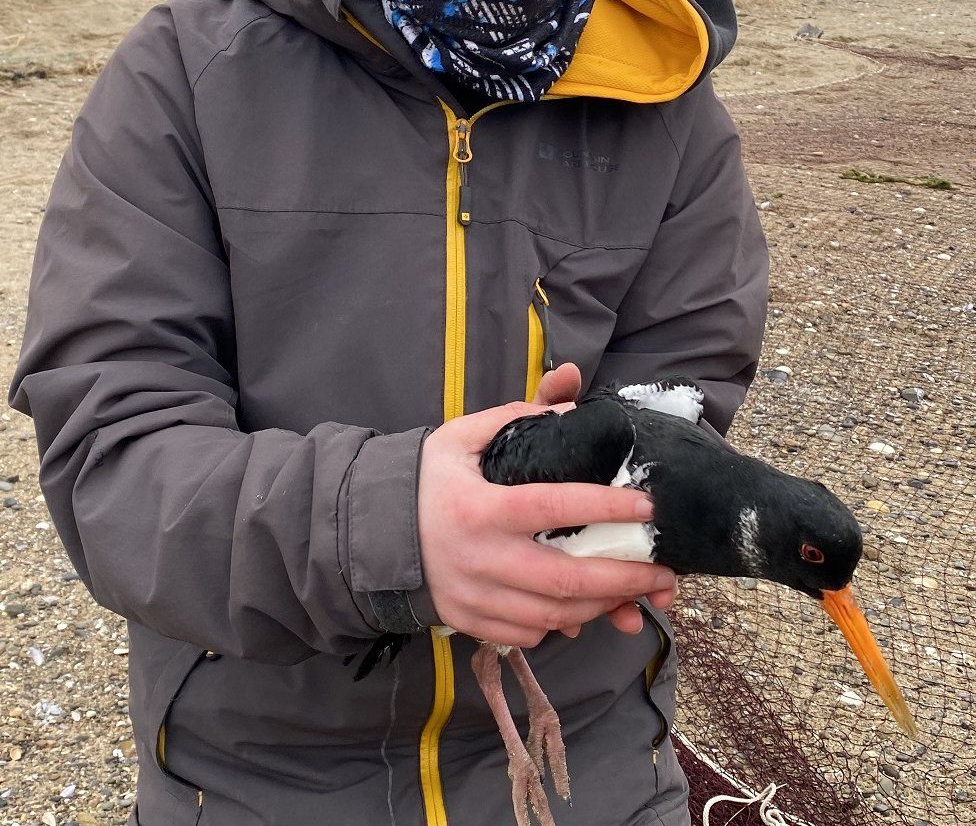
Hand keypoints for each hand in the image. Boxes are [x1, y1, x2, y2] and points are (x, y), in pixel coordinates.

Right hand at [417, 369, 676, 648]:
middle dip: (624, 577)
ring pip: (554, 615)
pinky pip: (529, 634)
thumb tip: (570, 404)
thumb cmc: (425, 478)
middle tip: (664, 572)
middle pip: (565, 579)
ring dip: (602, 606)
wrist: (371, 531)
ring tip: (637, 592)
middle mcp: (480, 559)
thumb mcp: (460, 437)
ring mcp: (474, 598)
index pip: (554, 507)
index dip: (605, 506)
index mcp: (480, 508)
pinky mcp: (470, 622)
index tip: (647, 506)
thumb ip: (514, 418)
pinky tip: (585, 606)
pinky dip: (562, 624)